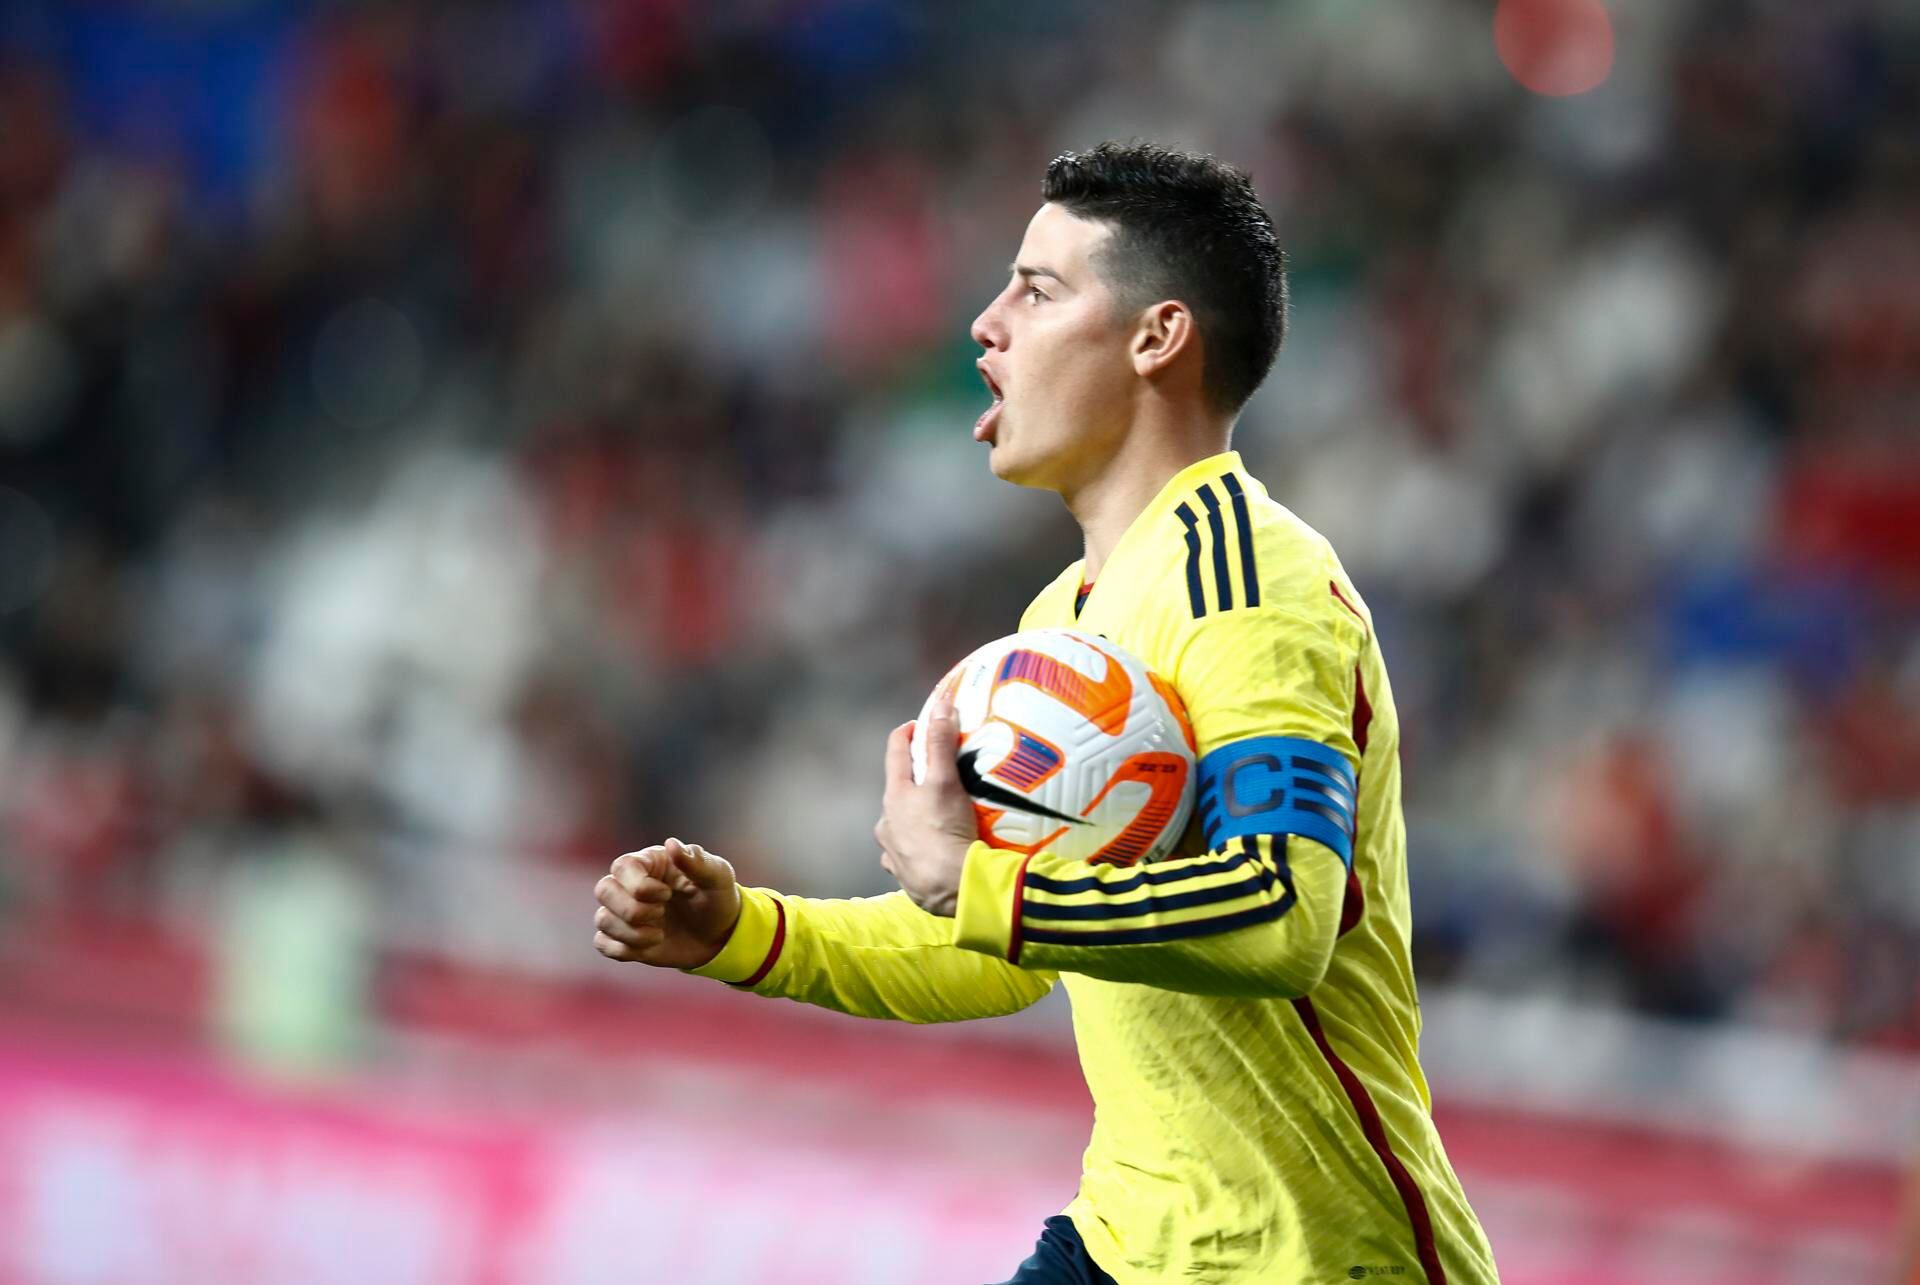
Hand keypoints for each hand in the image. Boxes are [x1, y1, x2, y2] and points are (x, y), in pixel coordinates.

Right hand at [594, 838, 741, 968]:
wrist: (720, 936)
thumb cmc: (718, 898)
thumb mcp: (718, 877)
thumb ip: (697, 861)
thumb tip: (672, 844)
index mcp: (650, 863)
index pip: (622, 867)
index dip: (640, 885)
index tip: (668, 894)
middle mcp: (630, 885)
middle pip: (604, 890)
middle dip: (632, 910)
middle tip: (661, 913)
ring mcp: (624, 912)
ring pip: (602, 919)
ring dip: (631, 933)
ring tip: (659, 934)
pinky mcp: (624, 938)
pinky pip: (602, 943)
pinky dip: (623, 949)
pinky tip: (649, 945)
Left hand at [875, 696, 977, 916]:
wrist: (953, 886)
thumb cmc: (946, 828)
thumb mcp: (946, 781)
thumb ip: (941, 743)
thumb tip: (941, 704)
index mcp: (895, 795)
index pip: (895, 752)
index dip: (907, 733)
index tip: (919, 724)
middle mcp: (886, 822)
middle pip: (897, 791)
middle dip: (914, 781)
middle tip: (938, 776)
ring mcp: (892, 851)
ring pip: (898, 826)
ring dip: (912, 818)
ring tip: (937, 818)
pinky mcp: (903, 876)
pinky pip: (906, 856)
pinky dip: (916, 849)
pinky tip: (930, 852)